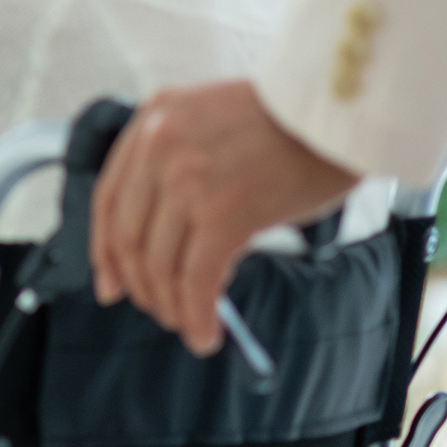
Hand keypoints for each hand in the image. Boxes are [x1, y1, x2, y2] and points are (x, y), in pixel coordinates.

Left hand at [90, 80, 358, 354]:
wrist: (342, 113)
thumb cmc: (289, 121)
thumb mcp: (209, 119)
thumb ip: (176, 161)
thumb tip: (161, 234)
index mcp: (150, 120)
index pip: (107, 198)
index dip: (104, 250)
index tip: (110, 283)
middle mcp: (158, 147)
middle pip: (128, 236)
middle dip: (139, 285)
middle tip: (155, 309)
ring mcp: (187, 180)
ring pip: (160, 263)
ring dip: (170, 306)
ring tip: (186, 325)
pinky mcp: (224, 212)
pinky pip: (197, 279)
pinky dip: (197, 314)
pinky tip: (206, 334)